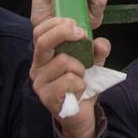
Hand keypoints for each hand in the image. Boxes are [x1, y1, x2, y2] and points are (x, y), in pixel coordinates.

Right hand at [30, 17, 110, 137]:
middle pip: (43, 42)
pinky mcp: (47, 97)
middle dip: (64, 33)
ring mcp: (40, 83)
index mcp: (44, 56)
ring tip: (81, 78)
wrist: (81, 113)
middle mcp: (37, 67)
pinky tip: (78, 91)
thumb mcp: (93, 62)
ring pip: (63, 61)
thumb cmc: (82, 84)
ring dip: (80, 67)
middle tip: (81, 34)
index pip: (39, 32)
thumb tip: (99, 43)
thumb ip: (98, 50)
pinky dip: (80, 83)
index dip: (56, 23)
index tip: (75, 23)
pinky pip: (69, 80)